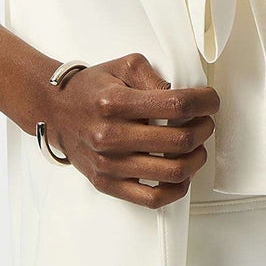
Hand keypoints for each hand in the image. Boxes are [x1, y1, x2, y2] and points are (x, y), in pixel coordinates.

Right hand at [45, 52, 218, 205]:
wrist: (55, 112)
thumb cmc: (91, 90)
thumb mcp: (122, 67)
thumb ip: (154, 76)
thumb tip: (182, 96)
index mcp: (115, 103)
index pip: (176, 105)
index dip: (204, 102)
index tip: (211, 101)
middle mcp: (110, 136)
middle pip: (180, 141)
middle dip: (204, 129)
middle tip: (205, 122)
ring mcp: (109, 164)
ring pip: (173, 172)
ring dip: (196, 158)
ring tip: (196, 147)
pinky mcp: (107, 184)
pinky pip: (153, 199)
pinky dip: (177, 189)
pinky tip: (181, 174)